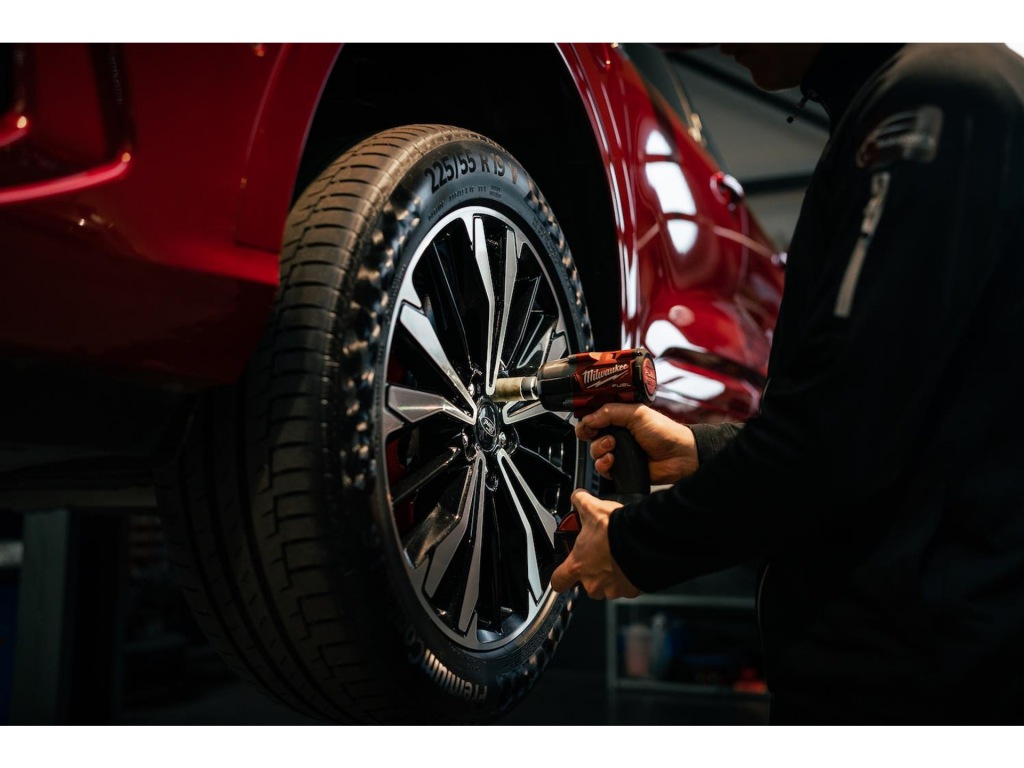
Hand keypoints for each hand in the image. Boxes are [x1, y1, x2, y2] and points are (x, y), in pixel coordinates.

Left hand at [550, 489, 640, 599]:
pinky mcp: (630, 590)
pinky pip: (626, 586)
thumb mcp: (592, 508)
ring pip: (607, 587)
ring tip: (617, 557)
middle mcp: (593, 582)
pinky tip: (630, 561)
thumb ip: (580, 502)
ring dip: (611, 575)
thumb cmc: (615, 529)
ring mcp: (612, 589)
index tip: (564, 572)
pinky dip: (628, 577)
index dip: (560, 577)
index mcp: (578, 565)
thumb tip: (578, 496)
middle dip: (593, 572)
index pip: (558, 581)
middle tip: (600, 556)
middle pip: (586, 584)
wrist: (644, 540)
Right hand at [576, 404, 698, 484]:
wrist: (679, 456)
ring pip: (594, 452)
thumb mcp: (636, 413)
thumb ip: (609, 413)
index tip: (584, 426)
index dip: (586, 421)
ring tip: (612, 448)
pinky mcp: (620, 468)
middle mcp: (618, 434)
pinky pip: (602, 469)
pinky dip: (603, 465)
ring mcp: (619, 452)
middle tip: (603, 436)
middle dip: (592, 436)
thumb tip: (587, 418)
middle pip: (591, 436)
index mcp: (620, 417)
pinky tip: (613, 461)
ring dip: (599, 450)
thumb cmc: (665, 432)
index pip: (595, 418)